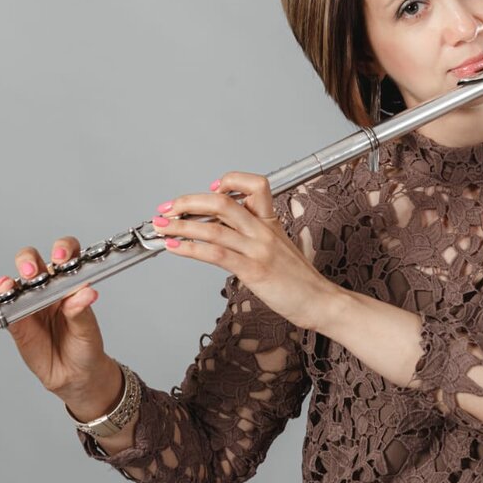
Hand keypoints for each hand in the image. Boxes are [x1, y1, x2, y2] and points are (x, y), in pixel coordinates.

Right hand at [0, 237, 121, 419]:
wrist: (74, 375)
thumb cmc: (86, 346)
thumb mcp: (87, 329)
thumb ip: (82, 311)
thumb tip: (86, 293)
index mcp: (70, 284)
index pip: (67, 256)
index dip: (63, 249)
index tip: (61, 257)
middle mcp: (48, 289)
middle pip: (34, 262)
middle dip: (29, 262)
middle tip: (32, 273)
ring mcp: (30, 304)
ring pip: (15, 283)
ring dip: (9, 281)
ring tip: (9, 287)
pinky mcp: (16, 322)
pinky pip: (1, 308)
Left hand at [151, 172, 338, 330]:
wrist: (321, 301)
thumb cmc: (299, 279)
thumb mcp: (279, 247)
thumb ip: (254, 235)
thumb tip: (224, 229)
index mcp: (270, 221)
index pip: (253, 183)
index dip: (228, 181)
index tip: (207, 191)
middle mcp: (264, 230)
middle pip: (221, 201)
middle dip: (187, 202)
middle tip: (167, 209)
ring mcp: (259, 249)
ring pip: (213, 226)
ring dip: (180, 226)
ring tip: (161, 227)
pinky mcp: (254, 270)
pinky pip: (216, 253)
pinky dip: (190, 248)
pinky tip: (176, 248)